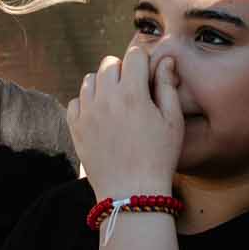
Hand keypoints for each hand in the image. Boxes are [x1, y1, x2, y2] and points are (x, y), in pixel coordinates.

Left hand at [67, 44, 182, 200]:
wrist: (131, 193)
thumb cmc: (159, 158)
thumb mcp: (173, 122)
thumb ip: (167, 86)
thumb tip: (164, 60)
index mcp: (132, 93)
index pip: (133, 56)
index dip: (144, 62)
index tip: (148, 75)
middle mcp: (105, 98)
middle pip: (109, 63)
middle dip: (123, 70)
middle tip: (134, 89)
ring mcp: (87, 113)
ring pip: (90, 79)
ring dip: (103, 84)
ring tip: (116, 102)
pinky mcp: (75, 128)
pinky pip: (75, 101)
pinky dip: (87, 102)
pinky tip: (101, 115)